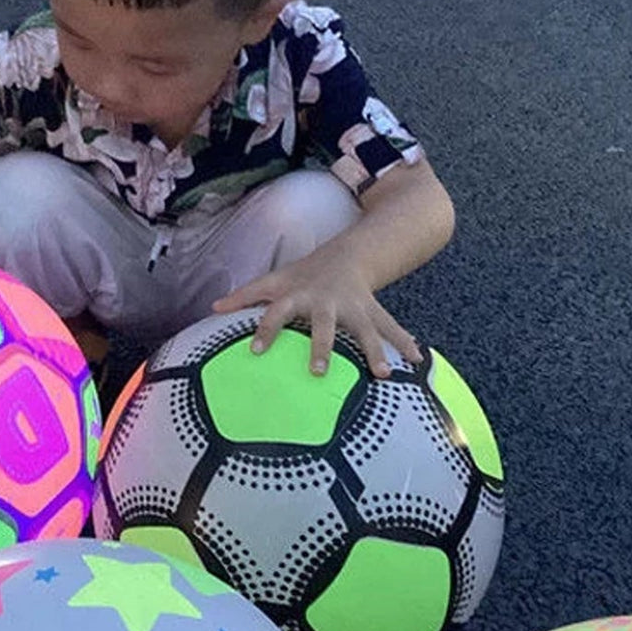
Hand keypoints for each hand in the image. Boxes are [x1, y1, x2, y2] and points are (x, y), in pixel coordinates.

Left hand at [211, 249, 422, 378]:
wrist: (347, 255)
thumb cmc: (304, 275)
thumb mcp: (275, 279)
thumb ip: (246, 295)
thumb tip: (213, 308)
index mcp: (300, 296)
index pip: (277, 312)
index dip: (266, 329)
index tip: (255, 351)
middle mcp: (327, 302)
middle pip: (323, 325)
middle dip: (322, 347)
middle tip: (317, 372)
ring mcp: (354, 307)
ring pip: (365, 329)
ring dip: (374, 351)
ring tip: (382, 375)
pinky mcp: (374, 311)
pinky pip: (391, 328)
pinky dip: (405, 343)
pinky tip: (418, 361)